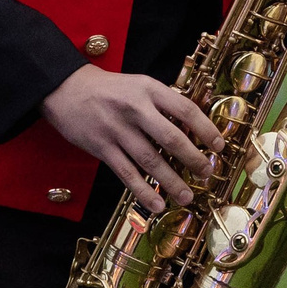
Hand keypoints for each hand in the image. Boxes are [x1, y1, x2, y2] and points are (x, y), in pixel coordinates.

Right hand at [40, 66, 221, 215]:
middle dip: (193, 158)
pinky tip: (156, 204)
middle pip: (170, 137)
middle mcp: (135, 109)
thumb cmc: (111, 89)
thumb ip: (164, 102)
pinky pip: (126, 173)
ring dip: (171, 181)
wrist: (67, 89)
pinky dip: (142, 190)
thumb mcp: (141, 84)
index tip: (219, 146)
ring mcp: (117, 130)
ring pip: (150, 160)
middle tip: (207, 173)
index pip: (185, 109)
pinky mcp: (101, 148)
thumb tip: (194, 127)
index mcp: (150, 90)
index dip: (206, 129)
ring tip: (187, 196)